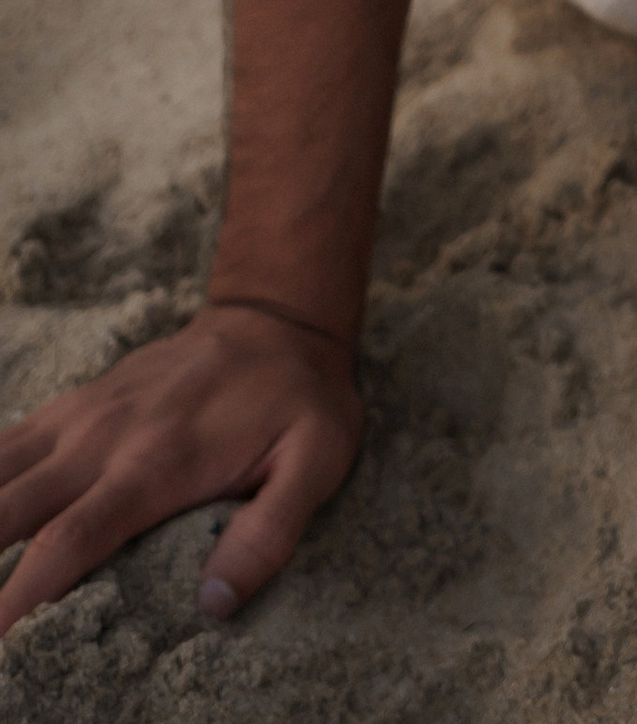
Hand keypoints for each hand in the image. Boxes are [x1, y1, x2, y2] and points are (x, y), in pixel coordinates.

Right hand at [0, 301, 361, 633]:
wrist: (278, 317)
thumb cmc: (298, 401)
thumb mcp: (315, 463)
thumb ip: (268, 535)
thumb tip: (212, 607)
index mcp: (154, 465)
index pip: (68, 544)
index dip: (18, 599)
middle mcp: (101, 440)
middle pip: (7, 512)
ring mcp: (80, 418)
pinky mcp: (73, 406)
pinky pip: (4, 444)